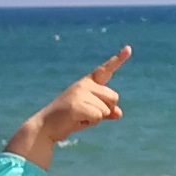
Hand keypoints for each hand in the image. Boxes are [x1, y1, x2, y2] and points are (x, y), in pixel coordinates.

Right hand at [9, 48, 132, 162]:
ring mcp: (79, 93)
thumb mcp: (91, 114)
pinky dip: (91, 123)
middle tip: (86, 114)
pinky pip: (98, 117)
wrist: (46, 127)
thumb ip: (107, 112)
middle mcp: (84, 84)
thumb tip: (119, 113)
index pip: (106, 70)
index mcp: (88, 83)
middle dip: (106, 110)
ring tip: (79, 117)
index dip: (119, 59)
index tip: (129, 48)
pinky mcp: (76, 105)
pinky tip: (77, 121)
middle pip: (114, 97)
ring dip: (96, 119)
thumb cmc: (70, 119)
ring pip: (106, 109)